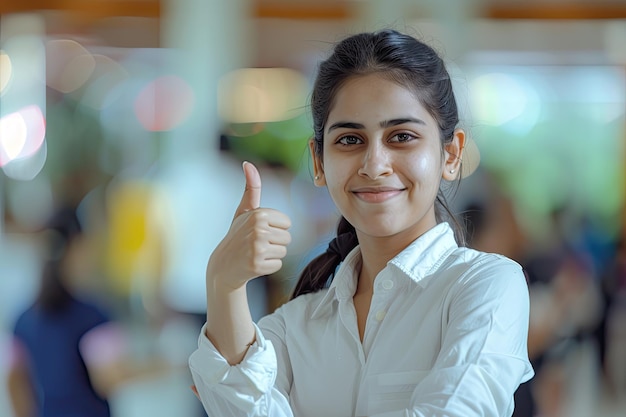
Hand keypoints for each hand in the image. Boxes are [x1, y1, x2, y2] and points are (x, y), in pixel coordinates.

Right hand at [206, 161, 290, 289]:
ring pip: (283, 252)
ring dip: (272, 254)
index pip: (287, 223)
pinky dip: (268, 266)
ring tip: (255, 253)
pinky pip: (277, 265)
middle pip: (287, 238)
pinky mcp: (257, 265)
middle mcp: (258, 229)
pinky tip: (254, 264)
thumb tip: (248, 163)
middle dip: (274, 242)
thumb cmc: (237, 234)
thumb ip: (251, 188)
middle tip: (256, 243)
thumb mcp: (244, 210)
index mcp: (258, 214)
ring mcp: (257, 248)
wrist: (223, 265)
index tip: (259, 230)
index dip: (275, 228)